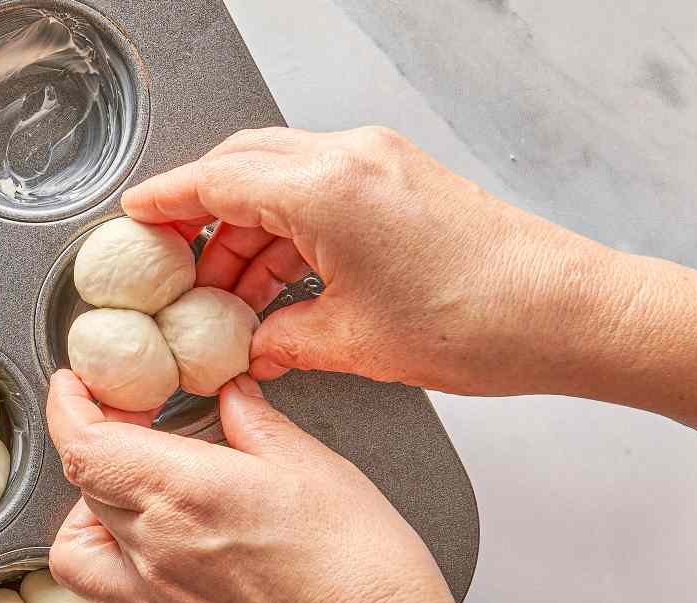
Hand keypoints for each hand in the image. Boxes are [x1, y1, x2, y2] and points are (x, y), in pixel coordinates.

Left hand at [46, 368, 487, 602]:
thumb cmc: (362, 573)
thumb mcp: (316, 467)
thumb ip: (258, 426)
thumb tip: (233, 397)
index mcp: (182, 494)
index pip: (84, 444)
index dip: (70, 406)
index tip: (80, 387)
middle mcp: (156, 553)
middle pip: (83, 490)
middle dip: (98, 449)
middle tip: (137, 433)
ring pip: (78, 560)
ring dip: (89, 525)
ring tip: (131, 508)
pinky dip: (110, 599)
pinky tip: (146, 580)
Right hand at [125, 126, 618, 397]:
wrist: (564, 313)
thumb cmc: (477, 323)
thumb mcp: (352, 343)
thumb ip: (283, 339)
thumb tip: (253, 348)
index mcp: (328, 187)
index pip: (217, 180)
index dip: (166, 205)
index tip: (132, 222)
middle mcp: (352, 159)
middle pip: (244, 168)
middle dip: (201, 219)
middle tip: (172, 270)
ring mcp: (381, 165)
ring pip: (281, 184)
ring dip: (247, 238)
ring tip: (229, 306)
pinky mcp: (402, 184)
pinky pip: (321, 197)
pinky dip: (288, 237)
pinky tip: (279, 293)